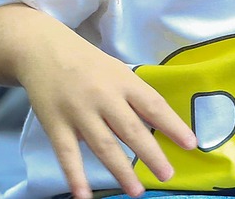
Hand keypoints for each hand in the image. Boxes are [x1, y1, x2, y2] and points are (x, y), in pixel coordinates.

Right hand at [17, 31, 197, 198]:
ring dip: (121, 171)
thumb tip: (156, 127)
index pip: (153, 106)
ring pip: (104, 146)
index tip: (190, 144)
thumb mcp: (118, 71)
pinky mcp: (56, 125)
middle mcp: (104, 97)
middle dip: (151, 155)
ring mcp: (79, 113)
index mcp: (124, 81)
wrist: (44, 51)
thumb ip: (134, 97)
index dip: (173, 125)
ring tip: (136, 191)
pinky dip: (76, 177)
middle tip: (167, 175)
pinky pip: (67, 155)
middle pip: (131, 130)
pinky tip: (83, 196)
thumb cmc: (90, 64)